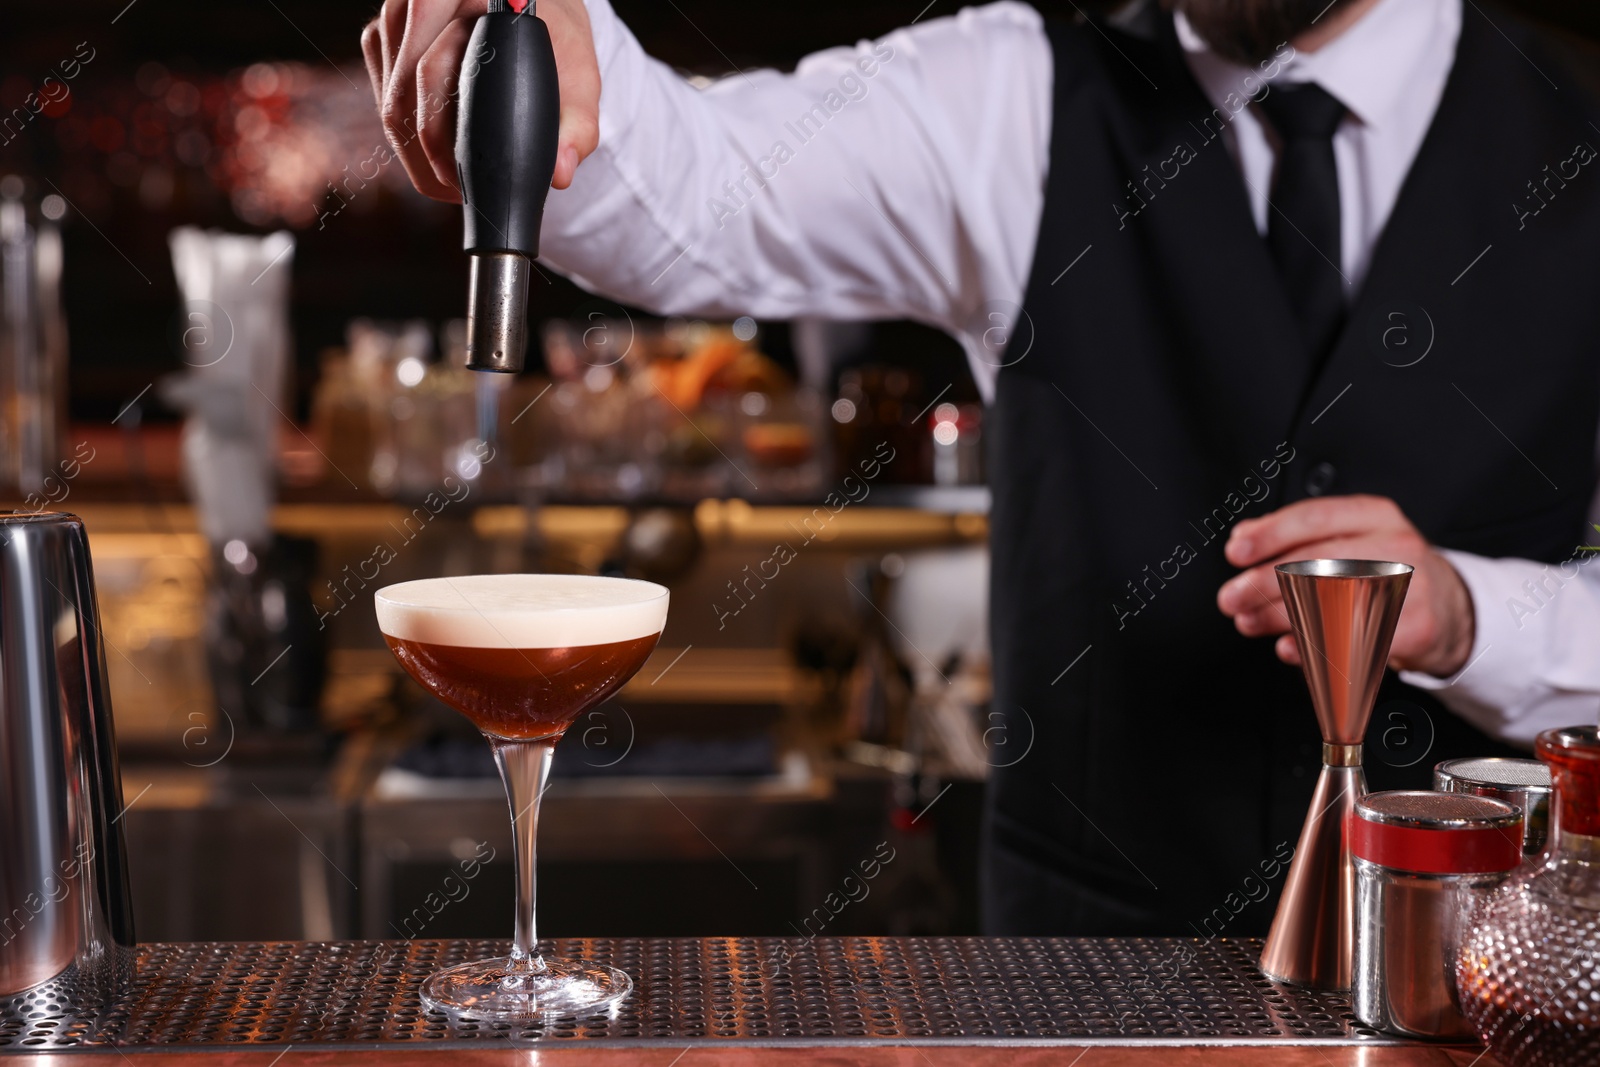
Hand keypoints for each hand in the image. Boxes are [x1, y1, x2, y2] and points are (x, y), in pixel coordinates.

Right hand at [361, 0, 600, 202]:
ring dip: (415, 156)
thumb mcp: (578, 78)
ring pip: (389, 104)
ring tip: (457, 183)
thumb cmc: (556, 43)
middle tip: (462, 194)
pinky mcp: (384, 41)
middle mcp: (423, 4)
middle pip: (402, 96)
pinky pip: (384, 102)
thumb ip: (577, 125)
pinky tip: (441, 160)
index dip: (443, 141)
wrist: (533, 13)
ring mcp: (396, 21)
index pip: (432, 72)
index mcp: (465, 0)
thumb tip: (561, 172)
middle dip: (427, 159)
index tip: (466, 182)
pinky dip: (408, 141)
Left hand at [1215, 495, 1474, 676]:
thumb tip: (1244, 536)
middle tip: (1232, 598)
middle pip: (1319, 563)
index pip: (1314, 519)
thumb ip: (1294, 535)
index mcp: (1375, 516)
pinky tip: (1287, 647)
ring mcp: (1410, 588)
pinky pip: (1353, 643)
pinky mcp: (1415, 629)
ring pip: (1331, 605)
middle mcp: (1397, 546)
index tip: (1236, 552)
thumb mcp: (1349, 537)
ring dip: (1279, 617)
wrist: (1450, 607)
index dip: (1270, 535)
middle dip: (1264, 582)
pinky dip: (1312, 648)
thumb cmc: (1388, 569)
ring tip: (1249, 622)